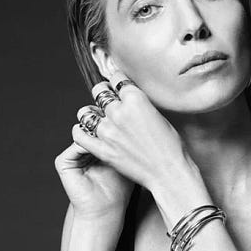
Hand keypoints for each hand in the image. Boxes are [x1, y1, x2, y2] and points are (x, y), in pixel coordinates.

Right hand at [55, 106, 134, 220]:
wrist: (106, 210)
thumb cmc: (121, 188)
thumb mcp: (128, 159)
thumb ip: (131, 141)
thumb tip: (145, 118)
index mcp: (96, 146)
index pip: (103, 124)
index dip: (115, 119)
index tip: (129, 114)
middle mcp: (82, 148)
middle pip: (91, 124)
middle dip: (105, 120)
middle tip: (119, 115)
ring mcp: (72, 154)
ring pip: (84, 131)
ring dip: (98, 128)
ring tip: (113, 127)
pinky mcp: (62, 161)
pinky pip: (76, 143)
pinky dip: (90, 140)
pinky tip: (103, 140)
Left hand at [74, 71, 191, 192]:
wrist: (168, 172)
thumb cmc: (170, 146)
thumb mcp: (158, 115)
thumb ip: (140, 104)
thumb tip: (129, 98)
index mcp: (136, 99)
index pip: (117, 78)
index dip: (117, 80)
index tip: (116, 82)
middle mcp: (119, 112)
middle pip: (99, 91)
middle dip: (103, 92)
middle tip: (105, 97)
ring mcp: (108, 131)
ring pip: (86, 112)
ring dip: (91, 112)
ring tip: (95, 115)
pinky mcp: (102, 149)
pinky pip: (80, 135)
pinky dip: (80, 131)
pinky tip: (83, 130)